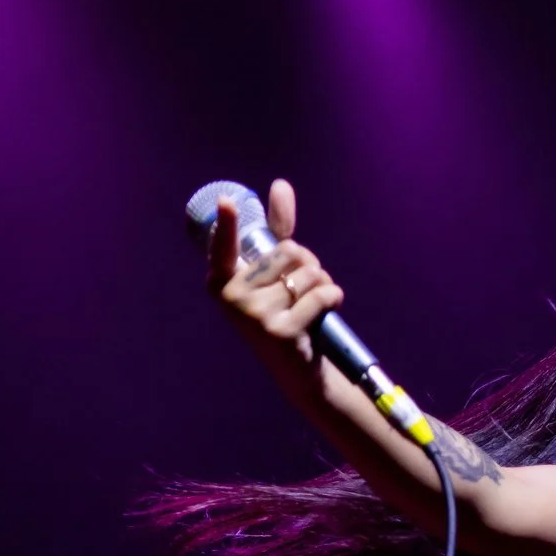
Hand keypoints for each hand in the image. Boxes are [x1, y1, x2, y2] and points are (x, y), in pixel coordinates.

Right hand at [205, 178, 345, 379]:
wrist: (298, 370)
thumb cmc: (285, 311)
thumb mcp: (277, 271)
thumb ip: (276, 229)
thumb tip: (280, 184)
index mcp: (221, 280)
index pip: (225, 246)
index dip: (229, 224)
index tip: (226, 202)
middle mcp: (231, 298)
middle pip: (289, 251)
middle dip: (308, 264)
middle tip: (300, 290)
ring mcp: (253, 316)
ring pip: (310, 273)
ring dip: (323, 284)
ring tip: (311, 305)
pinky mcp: (280, 331)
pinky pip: (322, 294)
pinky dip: (334, 297)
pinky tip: (327, 311)